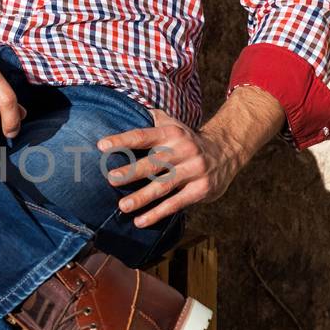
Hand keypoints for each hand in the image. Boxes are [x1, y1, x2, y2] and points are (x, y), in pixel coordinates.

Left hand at [96, 107, 242, 228]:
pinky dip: (157, 213)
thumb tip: (128, 107)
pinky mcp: (200, 189)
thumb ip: (152, 119)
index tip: (102, 146)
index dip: (123, 140)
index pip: (143, 136)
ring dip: (142, 197)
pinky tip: (140, 221)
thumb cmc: (187, 140)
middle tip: (111, 179)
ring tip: (123, 206)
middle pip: (154, 163)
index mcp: (172, 134)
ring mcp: (194, 170)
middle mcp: (183, 150)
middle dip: (132, 171)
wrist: (227, 151)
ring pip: (164, 186)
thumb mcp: (173, 124)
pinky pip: (176, 203)